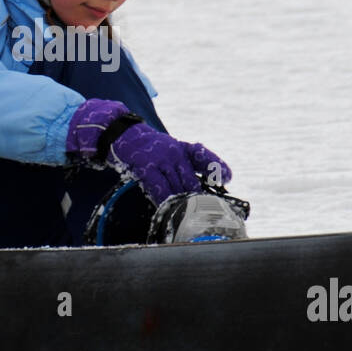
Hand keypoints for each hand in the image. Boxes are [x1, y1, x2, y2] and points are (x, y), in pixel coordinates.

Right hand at [66, 99, 230, 205]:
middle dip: (197, 197)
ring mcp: (161, 160)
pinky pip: (159, 188)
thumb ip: (186, 165)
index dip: (217, 167)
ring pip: (176, 186)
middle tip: (204, 212)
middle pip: (190, 180)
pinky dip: (164, 200)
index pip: (204, 157)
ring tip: (188, 216)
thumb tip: (202, 185)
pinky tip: (167, 209)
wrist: (123, 134)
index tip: (228, 177)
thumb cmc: (149, 147)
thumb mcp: (170, 149)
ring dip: (182, 202)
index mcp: (183, 148)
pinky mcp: (146, 168)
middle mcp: (175, 152)